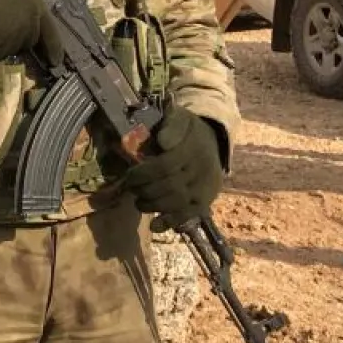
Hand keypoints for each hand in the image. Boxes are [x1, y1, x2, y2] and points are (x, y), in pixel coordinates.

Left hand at [121, 105, 223, 230]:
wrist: (213, 142)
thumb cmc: (187, 130)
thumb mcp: (180, 117)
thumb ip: (171, 124)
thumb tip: (162, 141)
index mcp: (194, 147)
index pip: (165, 165)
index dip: (144, 173)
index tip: (128, 176)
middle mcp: (202, 169)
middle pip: (169, 186)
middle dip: (145, 190)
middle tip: (130, 189)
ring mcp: (205, 187)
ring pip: (177, 202)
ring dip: (153, 205)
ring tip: (138, 202)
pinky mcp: (205, 201)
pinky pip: (189, 215)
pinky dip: (170, 222)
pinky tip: (154, 226)